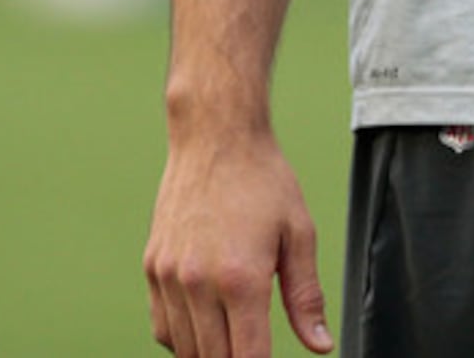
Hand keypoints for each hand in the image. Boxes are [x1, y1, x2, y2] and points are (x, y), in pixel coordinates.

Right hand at [144, 129, 332, 357]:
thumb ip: (306, 297)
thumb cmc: (263, 182)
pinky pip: (164, 328)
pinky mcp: (152, 268)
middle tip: (256, 351)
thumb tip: (320, 345)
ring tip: (236, 341)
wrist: (215, 137)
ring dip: (211, 355)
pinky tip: (209, 327)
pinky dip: (184, 340)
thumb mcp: (299, 235)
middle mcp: (198, 283)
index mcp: (241, 279)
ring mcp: (168, 277)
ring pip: (185, 350)